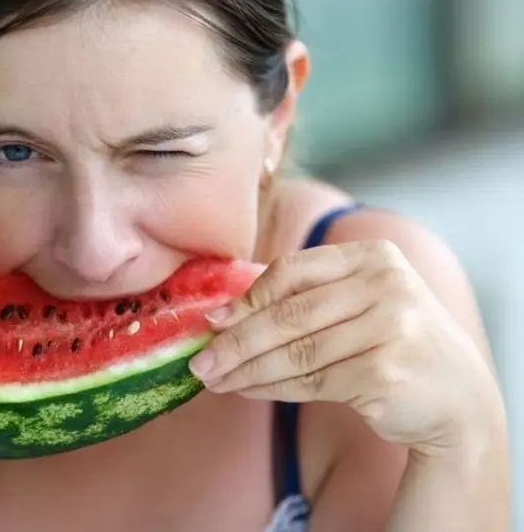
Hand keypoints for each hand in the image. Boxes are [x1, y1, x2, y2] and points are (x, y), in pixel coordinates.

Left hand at [188, 239, 500, 452]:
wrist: (458, 400)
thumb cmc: (391, 345)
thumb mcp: (358, 305)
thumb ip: (303, 300)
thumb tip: (221, 315)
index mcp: (374, 257)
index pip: (292, 270)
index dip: (246, 297)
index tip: (212, 319)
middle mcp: (387, 285)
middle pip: (288, 315)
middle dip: (235, 341)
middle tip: (199, 360)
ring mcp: (390, 328)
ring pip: (294, 353)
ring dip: (246, 370)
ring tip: (214, 380)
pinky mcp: (385, 371)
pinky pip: (310, 382)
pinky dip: (270, 388)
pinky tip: (247, 391)